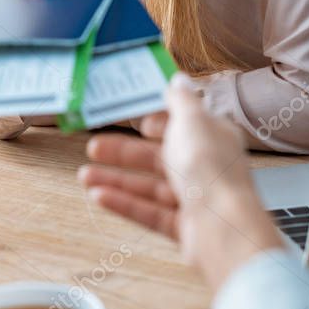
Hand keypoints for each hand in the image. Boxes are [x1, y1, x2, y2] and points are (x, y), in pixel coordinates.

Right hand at [78, 73, 283, 292]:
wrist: (224, 229)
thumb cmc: (211, 169)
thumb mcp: (192, 121)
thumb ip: (180, 100)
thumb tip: (178, 79)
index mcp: (213, 139)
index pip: (183, 126)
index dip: (158, 122)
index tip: (135, 121)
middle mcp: (206, 168)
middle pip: (159, 158)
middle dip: (124, 152)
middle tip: (95, 147)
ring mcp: (195, 201)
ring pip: (150, 187)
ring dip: (116, 180)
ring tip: (85, 176)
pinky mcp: (184, 228)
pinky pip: (149, 213)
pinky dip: (124, 204)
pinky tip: (99, 196)